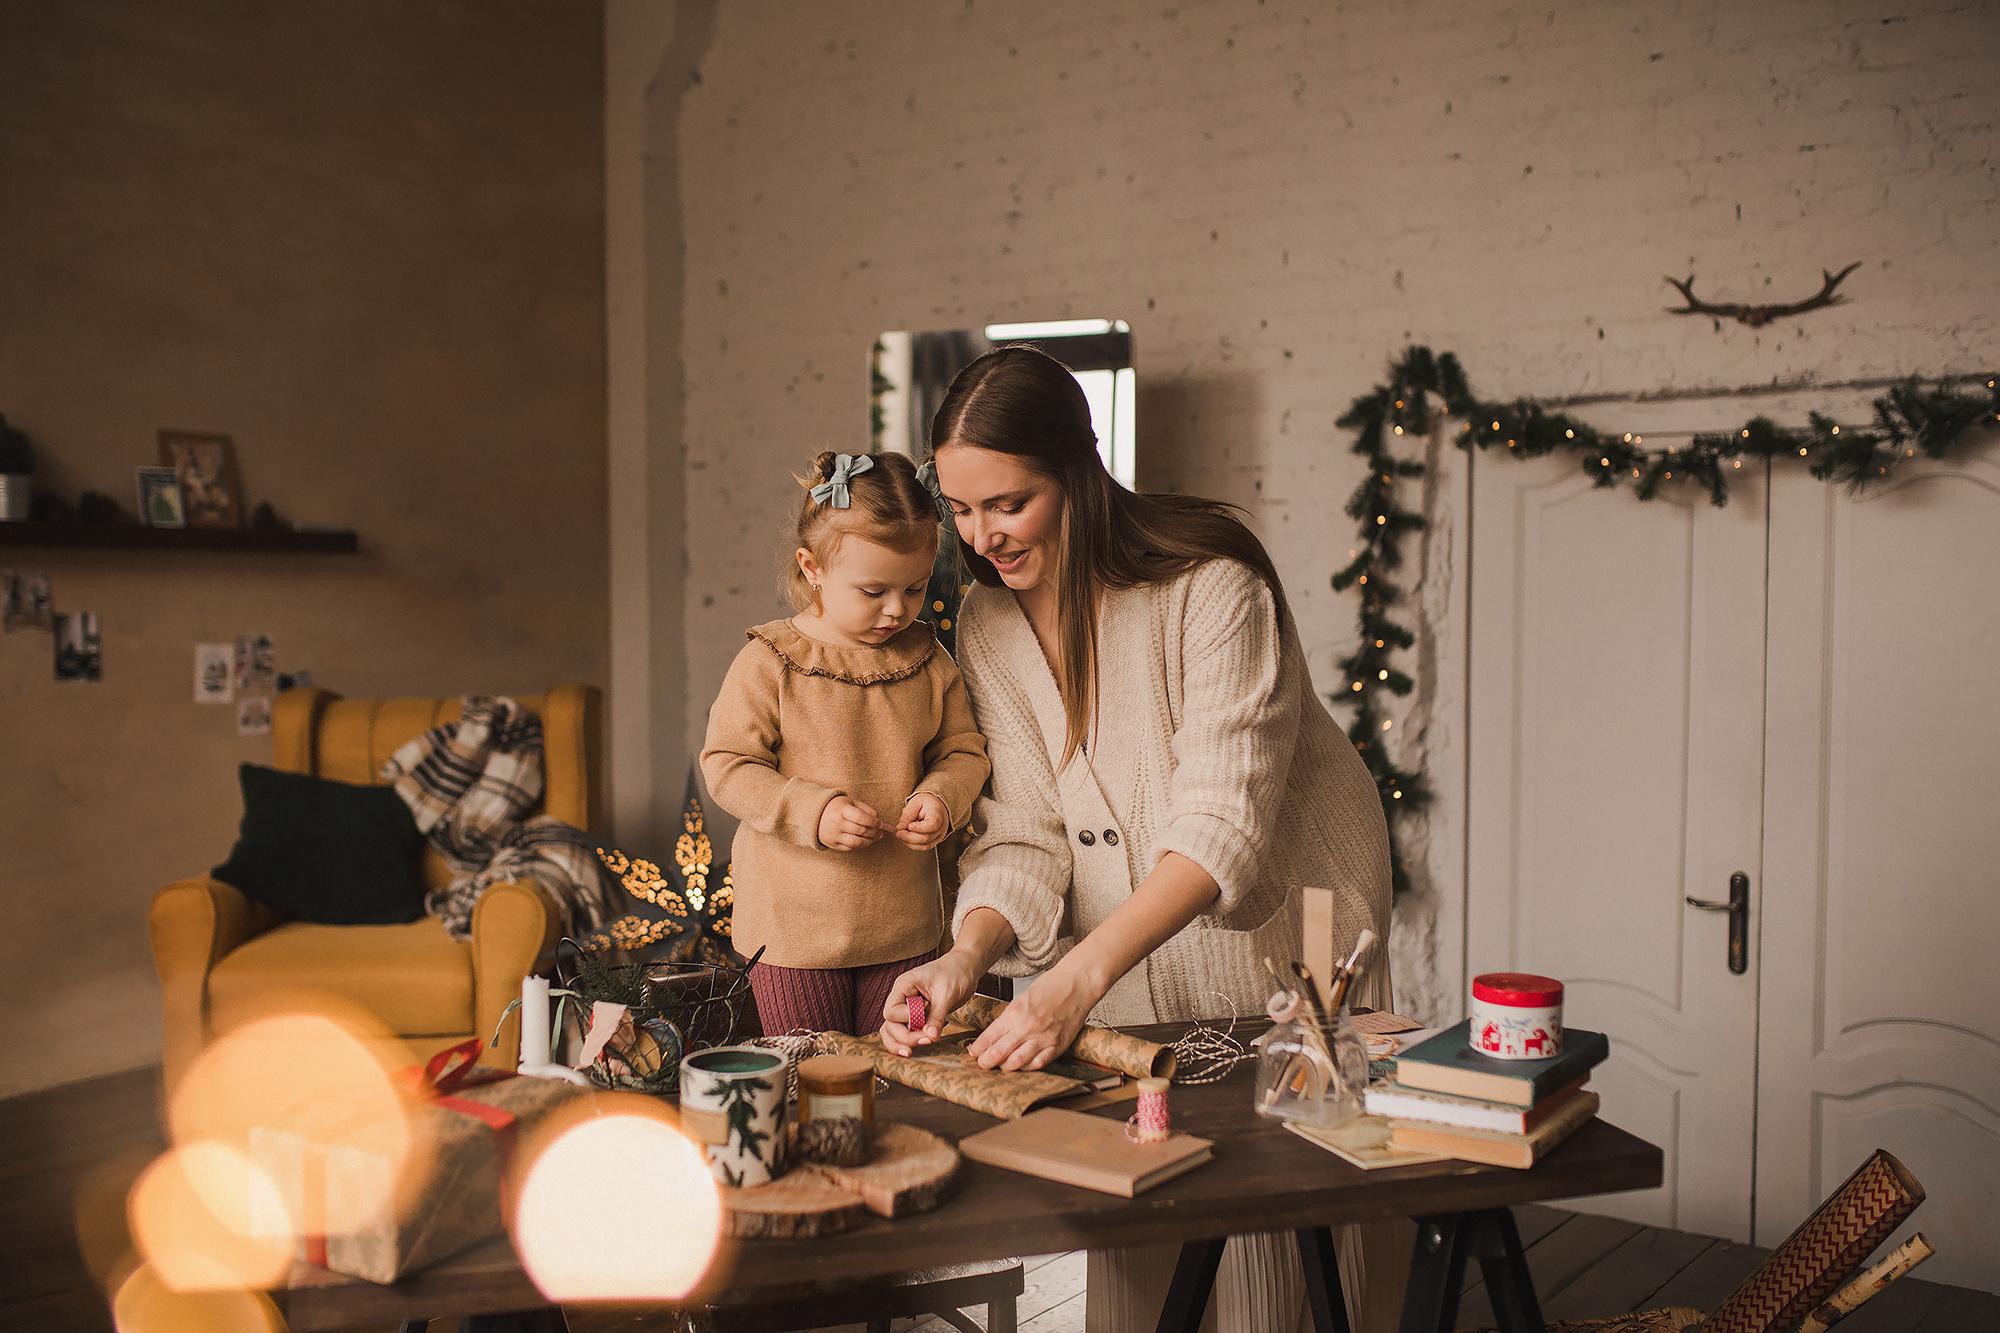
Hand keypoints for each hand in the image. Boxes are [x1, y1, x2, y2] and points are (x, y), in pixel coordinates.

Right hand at [817, 795, 885, 850]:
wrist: (814, 815)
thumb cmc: (837, 807)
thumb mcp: (851, 802)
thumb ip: (866, 809)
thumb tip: (879, 822)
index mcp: (841, 810)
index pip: (861, 817)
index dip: (874, 821)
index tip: (880, 823)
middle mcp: (836, 823)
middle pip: (861, 831)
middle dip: (874, 832)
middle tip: (880, 831)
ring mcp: (834, 835)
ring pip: (857, 842)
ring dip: (869, 841)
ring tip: (874, 837)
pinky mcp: (833, 845)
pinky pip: (851, 848)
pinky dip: (861, 846)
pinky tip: (864, 840)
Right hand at [879, 948, 982, 1053]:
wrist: (966, 968)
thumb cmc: (956, 972)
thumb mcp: (947, 993)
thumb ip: (937, 1015)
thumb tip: (930, 1036)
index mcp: (904, 986)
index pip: (892, 1011)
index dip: (907, 1020)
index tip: (925, 1018)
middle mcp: (902, 997)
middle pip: (890, 1024)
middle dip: (905, 1036)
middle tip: (926, 1040)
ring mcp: (908, 1007)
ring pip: (892, 1030)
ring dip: (901, 1042)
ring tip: (912, 1053)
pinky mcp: (917, 1015)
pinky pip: (905, 1030)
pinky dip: (908, 1040)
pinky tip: (918, 1046)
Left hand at [895, 792, 950, 849]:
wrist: (937, 807)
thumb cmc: (926, 803)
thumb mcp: (916, 803)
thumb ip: (908, 814)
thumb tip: (899, 828)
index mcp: (938, 815)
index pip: (932, 825)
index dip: (920, 828)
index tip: (909, 826)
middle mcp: (941, 828)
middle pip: (926, 838)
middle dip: (909, 837)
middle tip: (897, 832)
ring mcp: (939, 836)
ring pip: (924, 846)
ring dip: (909, 843)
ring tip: (900, 835)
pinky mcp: (935, 842)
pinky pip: (924, 848)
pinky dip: (912, 845)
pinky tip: (905, 838)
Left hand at [968, 960, 1101, 1071]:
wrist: (1077, 983)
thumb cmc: (1051, 986)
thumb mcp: (1022, 999)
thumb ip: (1009, 1018)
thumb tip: (994, 1036)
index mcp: (1016, 1012)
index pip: (990, 1037)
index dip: (978, 1048)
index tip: (973, 1052)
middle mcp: (1028, 1027)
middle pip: (999, 1053)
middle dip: (986, 1061)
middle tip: (981, 1063)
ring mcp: (1044, 1038)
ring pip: (1016, 1063)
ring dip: (1004, 1067)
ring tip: (999, 1066)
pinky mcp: (1058, 1046)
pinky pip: (1038, 1064)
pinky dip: (1026, 1068)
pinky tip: (1020, 1066)